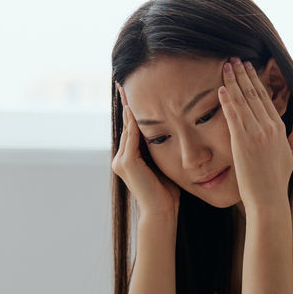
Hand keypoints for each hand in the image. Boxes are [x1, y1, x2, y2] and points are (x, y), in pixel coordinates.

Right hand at [113, 82, 181, 220]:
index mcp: (129, 159)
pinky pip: (132, 136)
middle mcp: (120, 158)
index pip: (131, 129)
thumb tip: (172, 135)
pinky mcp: (127, 163)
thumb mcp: (163, 166)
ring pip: (128, 128)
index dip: (132, 111)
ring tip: (128, 88)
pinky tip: (137, 107)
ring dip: (129, 107)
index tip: (133, 91)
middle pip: (126, 125)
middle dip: (126, 103)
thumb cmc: (167, 193)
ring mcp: (121, 161)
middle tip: (124, 81)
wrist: (162, 212)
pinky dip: (134, 121)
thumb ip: (160, 151)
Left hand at [218, 58, 292, 216]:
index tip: (248, 67)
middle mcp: (269, 127)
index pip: (266, 98)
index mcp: (279, 128)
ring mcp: (255, 134)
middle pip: (254, 94)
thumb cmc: (277, 179)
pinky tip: (221, 88)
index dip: (255, 80)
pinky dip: (227, 101)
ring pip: (243, 101)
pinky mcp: (242, 142)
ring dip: (233, 81)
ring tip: (226, 66)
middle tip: (235, 58)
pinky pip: (233, 116)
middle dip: (243, 74)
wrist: (268, 198)